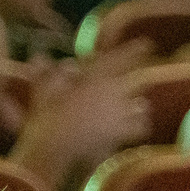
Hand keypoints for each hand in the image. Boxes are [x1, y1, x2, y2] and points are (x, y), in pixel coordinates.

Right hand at [15, 38, 151, 190]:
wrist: (54, 147)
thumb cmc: (46, 116)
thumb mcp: (44, 90)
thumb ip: (49, 73)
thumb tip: (42, 56)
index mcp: (95, 78)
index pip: (118, 59)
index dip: (134, 50)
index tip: (147, 44)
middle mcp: (112, 93)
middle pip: (138, 82)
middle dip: (139, 81)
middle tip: (140, 81)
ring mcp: (119, 114)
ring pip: (141, 106)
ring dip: (138, 105)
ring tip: (137, 106)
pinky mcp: (121, 134)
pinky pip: (140, 128)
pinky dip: (139, 126)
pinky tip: (136, 128)